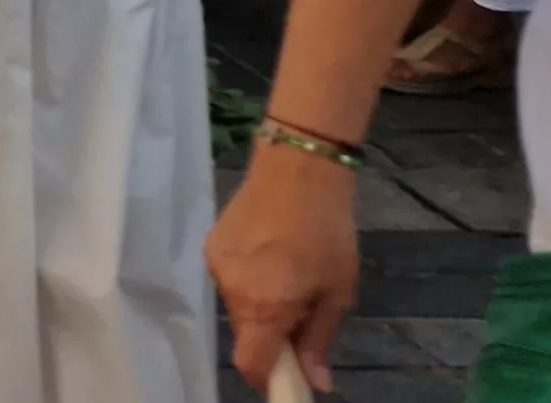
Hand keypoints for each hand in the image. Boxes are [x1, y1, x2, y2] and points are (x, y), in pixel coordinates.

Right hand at [210, 152, 362, 396]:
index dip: (269, 380)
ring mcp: (217, 266)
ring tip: (291, 274)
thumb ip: (319, 340)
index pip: (251, 364)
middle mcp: (231, 292)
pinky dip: (251, 280)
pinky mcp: (212, 245)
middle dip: (272, 336)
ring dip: (262, 304)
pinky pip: (231, 278)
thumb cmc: (327, 234)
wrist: (297, 169)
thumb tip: (317, 383)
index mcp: (263, 308)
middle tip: (303, 315)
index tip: (291, 380)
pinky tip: (273, 255)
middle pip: (246, 334)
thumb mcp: (338, 292)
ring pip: (239, 305)